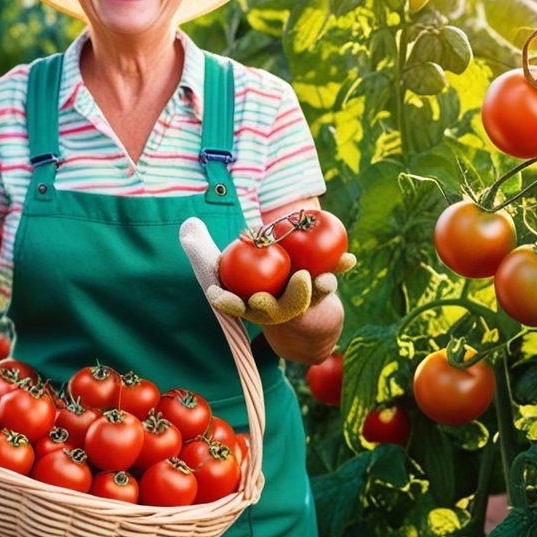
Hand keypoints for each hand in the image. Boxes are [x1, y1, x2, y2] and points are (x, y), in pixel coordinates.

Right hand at [179, 217, 354, 325]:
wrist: (295, 307)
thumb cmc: (248, 278)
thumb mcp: (218, 263)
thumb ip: (200, 247)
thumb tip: (187, 225)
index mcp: (244, 302)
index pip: (230, 303)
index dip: (225, 302)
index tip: (218, 296)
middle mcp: (270, 310)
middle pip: (270, 311)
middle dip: (269, 306)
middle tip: (268, 296)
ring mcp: (297, 306)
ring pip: (303, 301)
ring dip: (311, 292)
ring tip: (321, 280)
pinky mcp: (319, 299)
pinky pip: (328, 282)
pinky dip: (338, 268)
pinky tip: (349, 258)